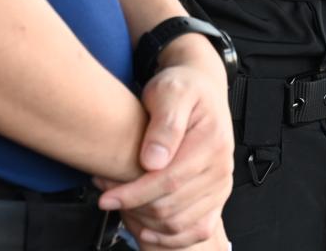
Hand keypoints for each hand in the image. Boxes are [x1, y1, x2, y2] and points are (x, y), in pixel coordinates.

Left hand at [95, 36, 233, 247]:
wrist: (201, 89)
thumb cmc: (183, 89)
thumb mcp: (170, 92)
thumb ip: (164, 124)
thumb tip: (154, 160)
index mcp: (212, 142)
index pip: (169, 181)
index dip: (132, 194)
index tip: (104, 196)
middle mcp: (221, 166)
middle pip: (171, 207)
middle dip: (133, 207)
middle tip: (106, 194)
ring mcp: (221, 184)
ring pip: (179, 224)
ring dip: (145, 224)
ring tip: (123, 206)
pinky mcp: (216, 196)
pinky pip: (195, 230)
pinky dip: (167, 237)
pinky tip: (145, 225)